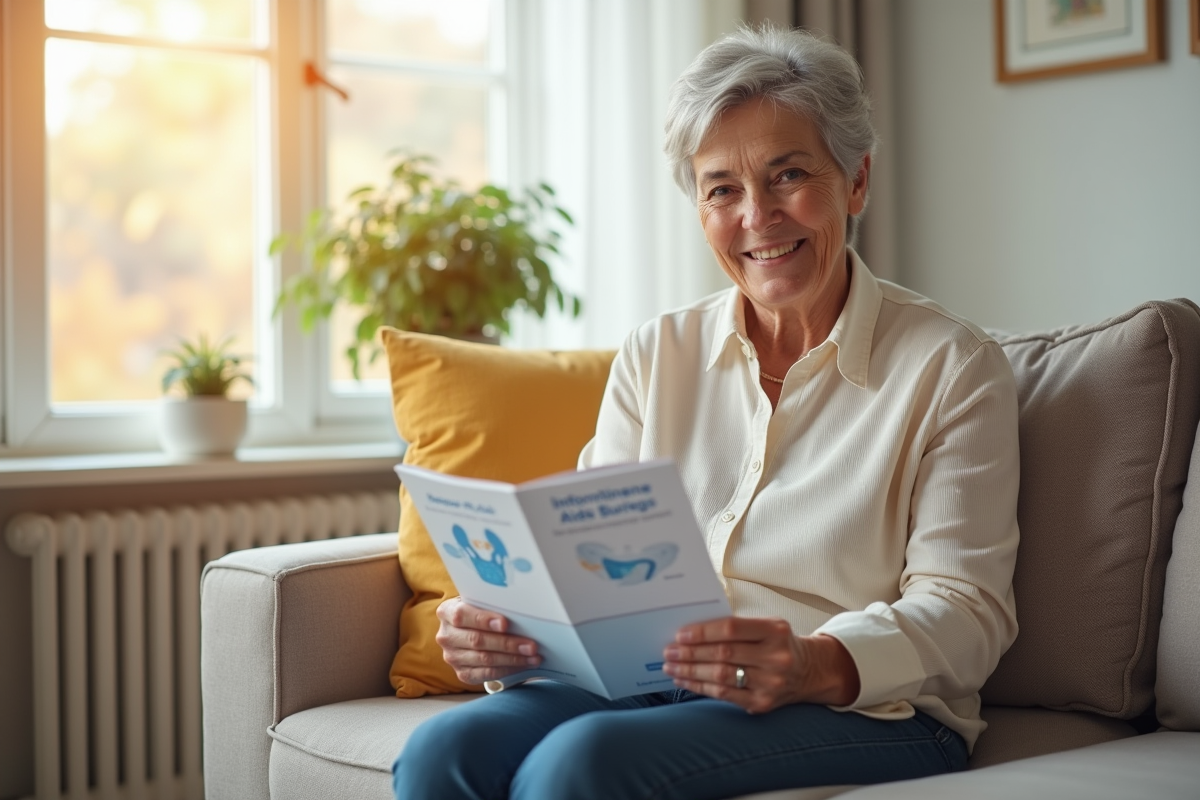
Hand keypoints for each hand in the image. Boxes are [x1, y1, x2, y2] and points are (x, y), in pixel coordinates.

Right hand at [434, 597, 541, 684]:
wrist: (468, 629)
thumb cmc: (478, 612)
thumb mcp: (479, 602)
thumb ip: (491, 604)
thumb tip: (518, 610)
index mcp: (446, 611)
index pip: (462, 615)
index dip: (484, 620)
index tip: (504, 624)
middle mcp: (446, 636)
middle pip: (477, 640)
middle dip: (508, 643)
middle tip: (531, 645)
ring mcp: (452, 657)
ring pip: (485, 659)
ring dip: (513, 659)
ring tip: (533, 656)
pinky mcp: (462, 673)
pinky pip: (487, 674)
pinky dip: (508, 669)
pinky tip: (523, 665)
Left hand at [662, 617, 859, 713]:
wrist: (809, 671)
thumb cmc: (779, 643)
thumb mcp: (768, 626)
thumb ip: (737, 626)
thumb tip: (691, 632)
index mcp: (775, 631)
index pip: (732, 629)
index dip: (703, 632)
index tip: (680, 634)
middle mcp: (775, 658)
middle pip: (723, 654)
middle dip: (690, 653)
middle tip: (669, 651)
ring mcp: (770, 683)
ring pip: (721, 677)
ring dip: (690, 671)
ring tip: (671, 666)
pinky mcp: (762, 703)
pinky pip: (724, 695)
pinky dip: (700, 687)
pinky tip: (685, 681)